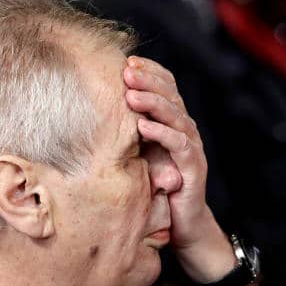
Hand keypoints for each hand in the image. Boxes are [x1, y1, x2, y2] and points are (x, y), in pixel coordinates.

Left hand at [122, 56, 234, 283]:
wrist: (183, 224)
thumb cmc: (157, 188)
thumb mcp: (139, 155)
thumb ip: (127, 133)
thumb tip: (92, 112)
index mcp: (172, 122)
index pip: (166, 87)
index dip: (149, 72)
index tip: (126, 61)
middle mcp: (185, 130)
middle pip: (171, 96)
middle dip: (148, 81)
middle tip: (127, 71)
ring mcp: (191, 148)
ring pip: (176, 117)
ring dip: (154, 104)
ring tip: (133, 96)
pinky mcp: (193, 168)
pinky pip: (180, 146)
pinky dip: (163, 134)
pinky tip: (144, 127)